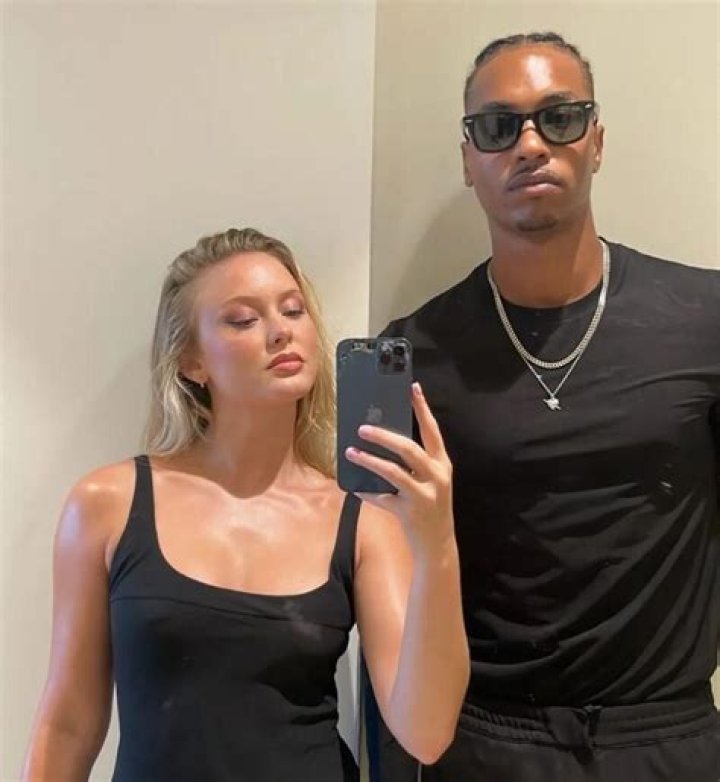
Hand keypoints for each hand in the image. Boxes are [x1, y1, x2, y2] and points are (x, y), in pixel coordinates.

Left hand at [344, 382, 453, 559]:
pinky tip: (355, 488)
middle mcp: (437, 477)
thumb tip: (383, 439)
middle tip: (363, 427)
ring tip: (351, 452)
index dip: (423, 409)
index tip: (413, 388)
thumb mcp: (429, 482)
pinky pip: (382, 498)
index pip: (433, 431)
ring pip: (393, 472)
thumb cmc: (429, 507)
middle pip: (409, 449)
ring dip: (369, 460)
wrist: (437, 546)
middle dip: (384, 436)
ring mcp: (424, 496)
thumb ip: (414, 464)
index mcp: (442, 465)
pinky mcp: (410, 513)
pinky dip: (367, 492)